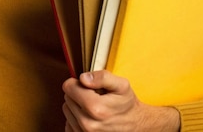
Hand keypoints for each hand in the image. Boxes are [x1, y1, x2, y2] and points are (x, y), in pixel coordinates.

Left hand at [62, 71, 180, 131]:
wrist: (135, 125)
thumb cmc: (127, 104)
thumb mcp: (121, 85)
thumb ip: (102, 77)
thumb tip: (83, 78)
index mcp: (95, 108)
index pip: (68, 87)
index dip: (78, 83)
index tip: (89, 86)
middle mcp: (87, 124)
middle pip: (67, 98)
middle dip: (78, 94)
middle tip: (95, 97)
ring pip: (67, 109)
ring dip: (77, 106)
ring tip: (94, 107)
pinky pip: (68, 122)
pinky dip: (76, 118)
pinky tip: (89, 117)